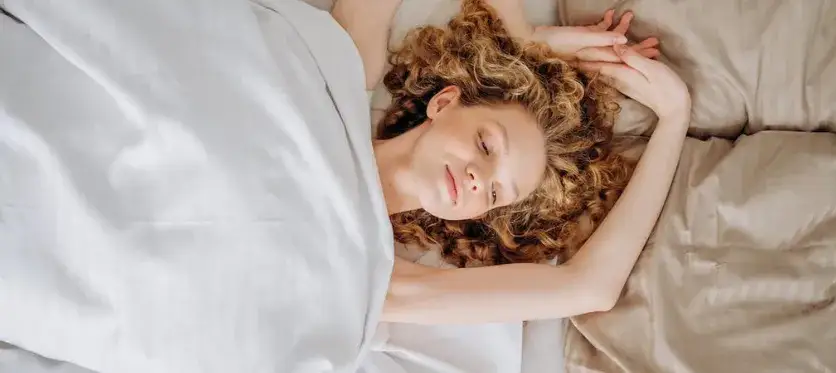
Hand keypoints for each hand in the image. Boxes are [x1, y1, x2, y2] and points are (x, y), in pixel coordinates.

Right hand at [531, 10, 659, 61]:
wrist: (528, 42)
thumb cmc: (552, 41)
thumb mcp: (579, 39)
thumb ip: (601, 40)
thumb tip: (624, 43)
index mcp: (595, 56)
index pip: (622, 57)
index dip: (639, 55)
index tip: (654, 53)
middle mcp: (592, 54)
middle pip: (620, 52)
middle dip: (637, 48)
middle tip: (654, 43)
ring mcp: (586, 48)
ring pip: (610, 41)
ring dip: (622, 29)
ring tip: (632, 18)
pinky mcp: (578, 40)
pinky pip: (596, 33)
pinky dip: (605, 24)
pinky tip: (611, 14)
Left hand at [579, 45, 690, 120]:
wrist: (674, 110)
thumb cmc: (667, 88)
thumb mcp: (652, 69)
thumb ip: (633, 58)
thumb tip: (616, 46)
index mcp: (624, 74)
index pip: (601, 64)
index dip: (588, 57)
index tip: (573, 53)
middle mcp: (620, 81)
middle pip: (600, 69)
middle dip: (588, 62)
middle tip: (572, 56)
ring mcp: (625, 85)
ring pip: (606, 73)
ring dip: (596, 66)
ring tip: (582, 62)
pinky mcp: (630, 87)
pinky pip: (614, 76)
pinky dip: (607, 70)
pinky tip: (602, 69)